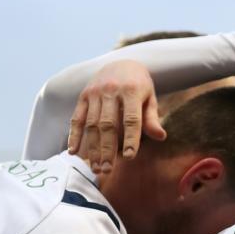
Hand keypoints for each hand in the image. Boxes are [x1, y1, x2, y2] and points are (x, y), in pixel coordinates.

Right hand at [67, 60, 165, 174]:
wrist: (121, 63)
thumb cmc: (139, 86)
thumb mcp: (150, 98)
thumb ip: (152, 118)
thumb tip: (161, 137)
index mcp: (132, 91)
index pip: (131, 119)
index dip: (130, 138)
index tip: (130, 157)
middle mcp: (111, 91)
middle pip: (108, 125)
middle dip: (107, 149)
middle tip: (107, 170)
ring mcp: (94, 93)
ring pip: (92, 124)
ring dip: (92, 148)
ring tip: (95, 168)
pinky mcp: (83, 96)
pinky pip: (77, 118)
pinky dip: (74, 135)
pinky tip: (74, 152)